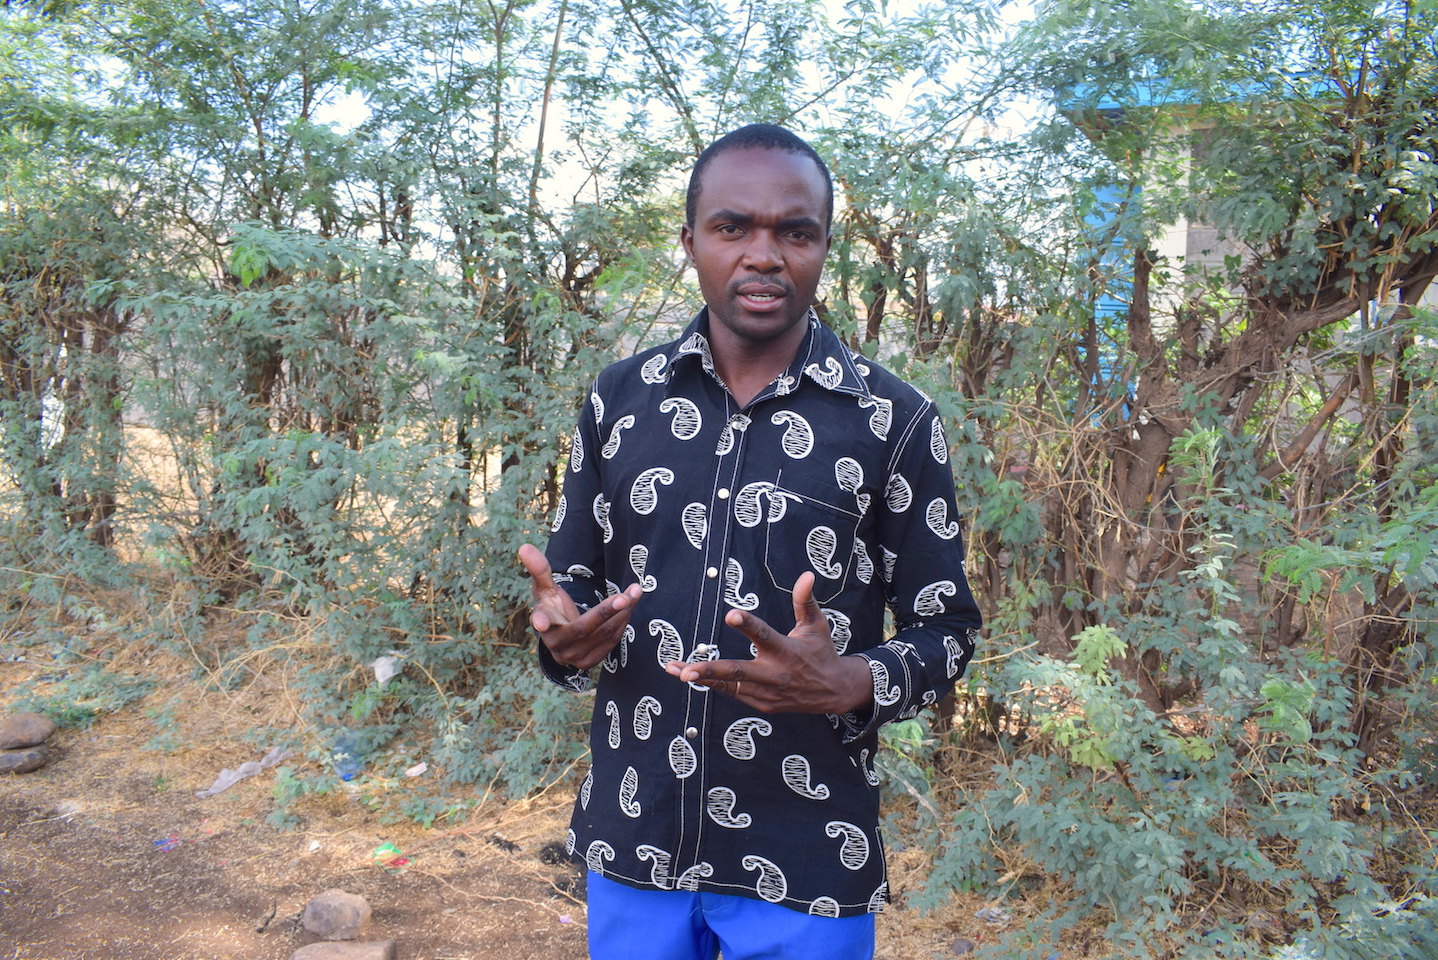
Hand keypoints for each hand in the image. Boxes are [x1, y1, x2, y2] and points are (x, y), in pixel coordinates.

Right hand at [519, 543, 640, 670]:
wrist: (560, 638)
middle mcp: (557, 644)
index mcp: (543, 623)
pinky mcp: (589, 662)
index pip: (541, 621)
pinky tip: (628, 608)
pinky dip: (622, 623)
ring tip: (634, 593)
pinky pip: (611, 642)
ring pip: (603, 634)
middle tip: (624, 597)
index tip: (540, 622)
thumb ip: (539, 569)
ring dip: (622, 614)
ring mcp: (573, 657)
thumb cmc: (552, 608)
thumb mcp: (545, 589)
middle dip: (604, 612)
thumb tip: (524, 546)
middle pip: (583, 628)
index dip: (541, 621)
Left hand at [665, 572, 873, 714]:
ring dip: (701, 678)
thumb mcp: (817, 625)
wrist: (833, 691)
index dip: (747, 624)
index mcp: (786, 651)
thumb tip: (806, 575)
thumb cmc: (821, 652)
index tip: (730, 614)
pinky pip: (733, 693)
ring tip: (675, 669)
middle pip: (738, 672)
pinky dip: (712, 685)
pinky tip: (690, 675)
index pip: (763, 635)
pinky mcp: (761, 704)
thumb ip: (805, 601)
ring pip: (729, 686)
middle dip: (710, 671)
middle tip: (686, 670)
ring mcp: (766, 692)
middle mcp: (774, 674)